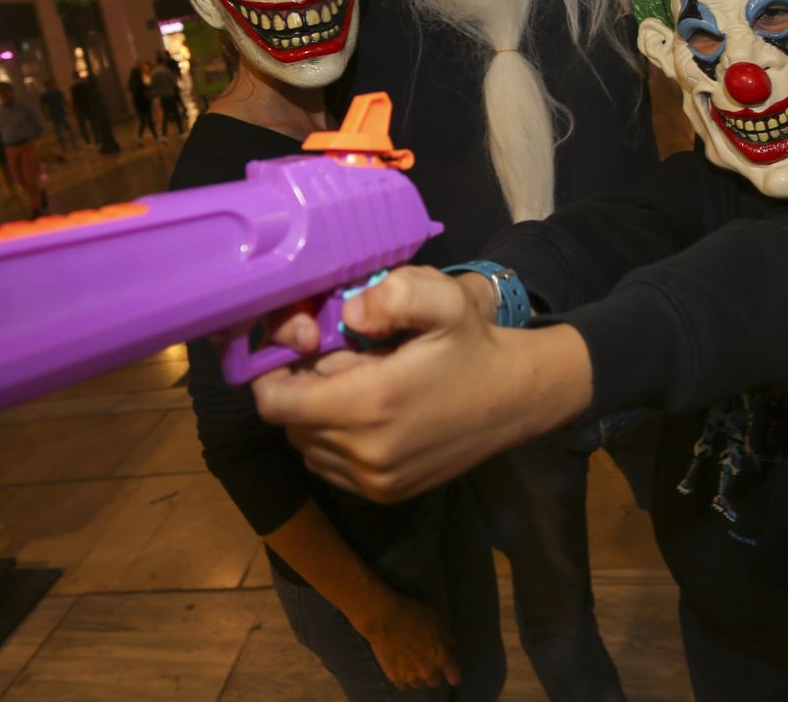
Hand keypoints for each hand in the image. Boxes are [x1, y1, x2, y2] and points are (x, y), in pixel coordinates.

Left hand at [253, 266, 589, 499]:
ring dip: (316, 417)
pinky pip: (331, 466)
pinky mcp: (386, 493)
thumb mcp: (443, 300)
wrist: (516, 398)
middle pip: (289, 422)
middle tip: (337, 361)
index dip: (272, 373)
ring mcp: (375, 480)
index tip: (297, 350)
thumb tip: (348, 312)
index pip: (274, 402)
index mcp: (368, 404)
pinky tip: (367, 414)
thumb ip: (393, 293)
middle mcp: (364, 452)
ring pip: (308, 446)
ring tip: (355, 386)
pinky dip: (335, 440)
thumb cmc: (471, 344)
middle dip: (300, 390)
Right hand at [356, 590, 460, 691]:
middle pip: (435, 683)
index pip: (454, 677)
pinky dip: (404, 679)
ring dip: (418, 677)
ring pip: (419, 685)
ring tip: (411, 664)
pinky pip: (404, 685)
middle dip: (434, 674)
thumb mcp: (435, 621)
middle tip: (426, 663)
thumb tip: (450, 647)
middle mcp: (427, 671)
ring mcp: (410, 676)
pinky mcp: (395, 678)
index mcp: (440, 657)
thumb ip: (445, 637)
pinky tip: (401, 669)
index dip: (452, 674)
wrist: (384, 619)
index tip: (449, 672)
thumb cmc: (412, 615)